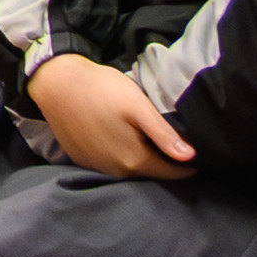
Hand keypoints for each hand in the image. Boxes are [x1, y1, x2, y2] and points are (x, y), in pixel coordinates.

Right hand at [29, 55, 194, 178]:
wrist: (56, 83)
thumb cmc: (102, 89)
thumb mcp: (137, 106)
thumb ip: (163, 133)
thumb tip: (191, 157)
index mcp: (134, 160)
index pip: (171, 172)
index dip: (187, 167)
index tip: (199, 158)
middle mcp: (115, 171)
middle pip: (150, 173)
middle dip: (165, 164)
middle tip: (177, 149)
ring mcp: (96, 166)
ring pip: (129, 170)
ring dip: (142, 162)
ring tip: (152, 145)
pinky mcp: (82, 158)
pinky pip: (110, 165)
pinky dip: (122, 157)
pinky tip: (122, 141)